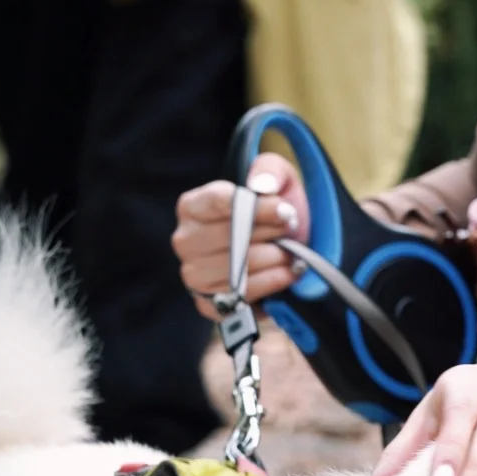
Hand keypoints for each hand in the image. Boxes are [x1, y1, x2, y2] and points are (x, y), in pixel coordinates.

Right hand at [172, 154, 310, 320]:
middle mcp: (185, 241)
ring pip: (237, 269)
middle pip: (231, 237)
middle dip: (270, 235)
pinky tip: (286, 274)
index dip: (259, 208)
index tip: (287, 211)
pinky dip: (271, 285)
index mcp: (192, 206)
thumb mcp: (278, 180)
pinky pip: (241, 297)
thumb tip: (261, 186)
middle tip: (291, 233)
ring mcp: (193, 276)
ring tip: (292, 254)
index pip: (221, 203)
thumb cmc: (275, 213)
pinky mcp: (209, 305)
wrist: (286, 250)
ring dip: (274, 261)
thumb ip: (270, 170)